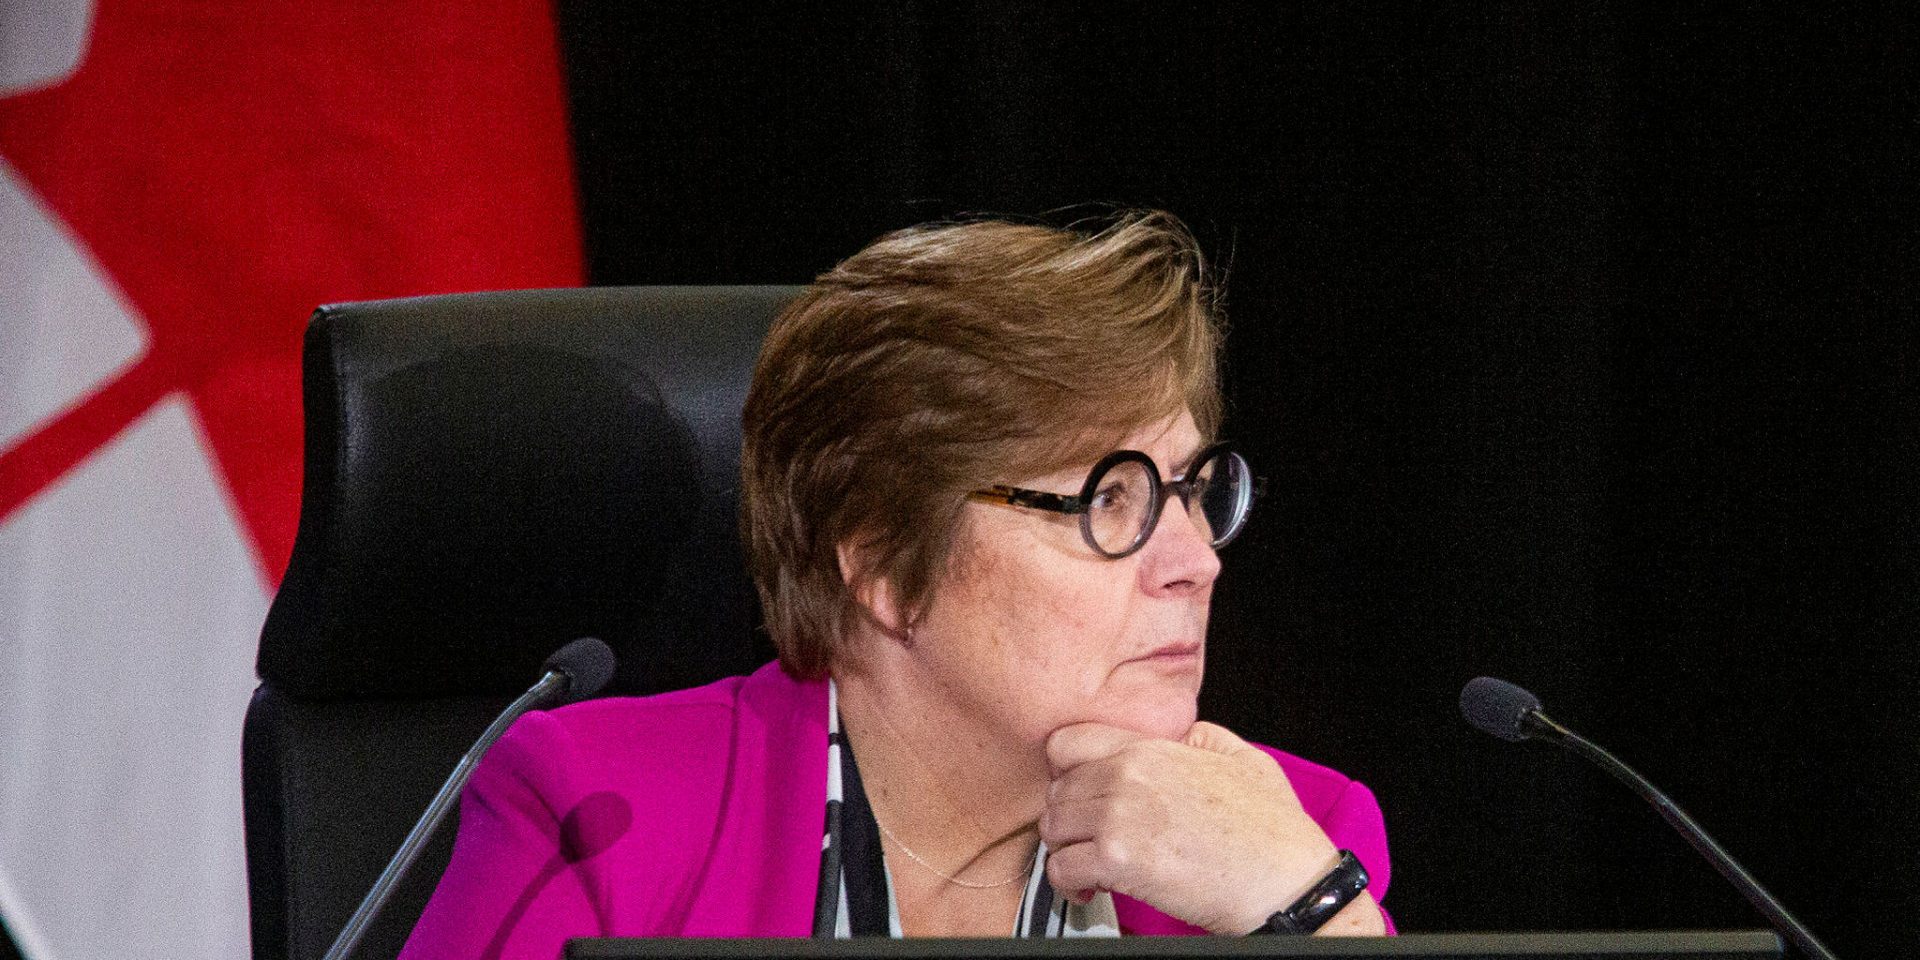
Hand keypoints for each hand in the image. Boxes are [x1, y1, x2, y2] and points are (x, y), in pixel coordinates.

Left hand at [1040, 720, 1379, 934]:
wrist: (1286, 881)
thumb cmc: (1272, 830)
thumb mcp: (1241, 758)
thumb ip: (1199, 738)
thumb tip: (1178, 736)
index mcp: (1150, 750)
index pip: (1067, 742)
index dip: (1066, 769)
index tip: (1078, 790)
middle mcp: (1127, 777)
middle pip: (1056, 790)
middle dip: (1069, 816)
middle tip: (1089, 835)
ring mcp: (1120, 817)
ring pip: (1053, 828)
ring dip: (1067, 849)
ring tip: (1091, 862)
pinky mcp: (1119, 861)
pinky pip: (1062, 868)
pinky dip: (1070, 883)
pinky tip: (1092, 886)